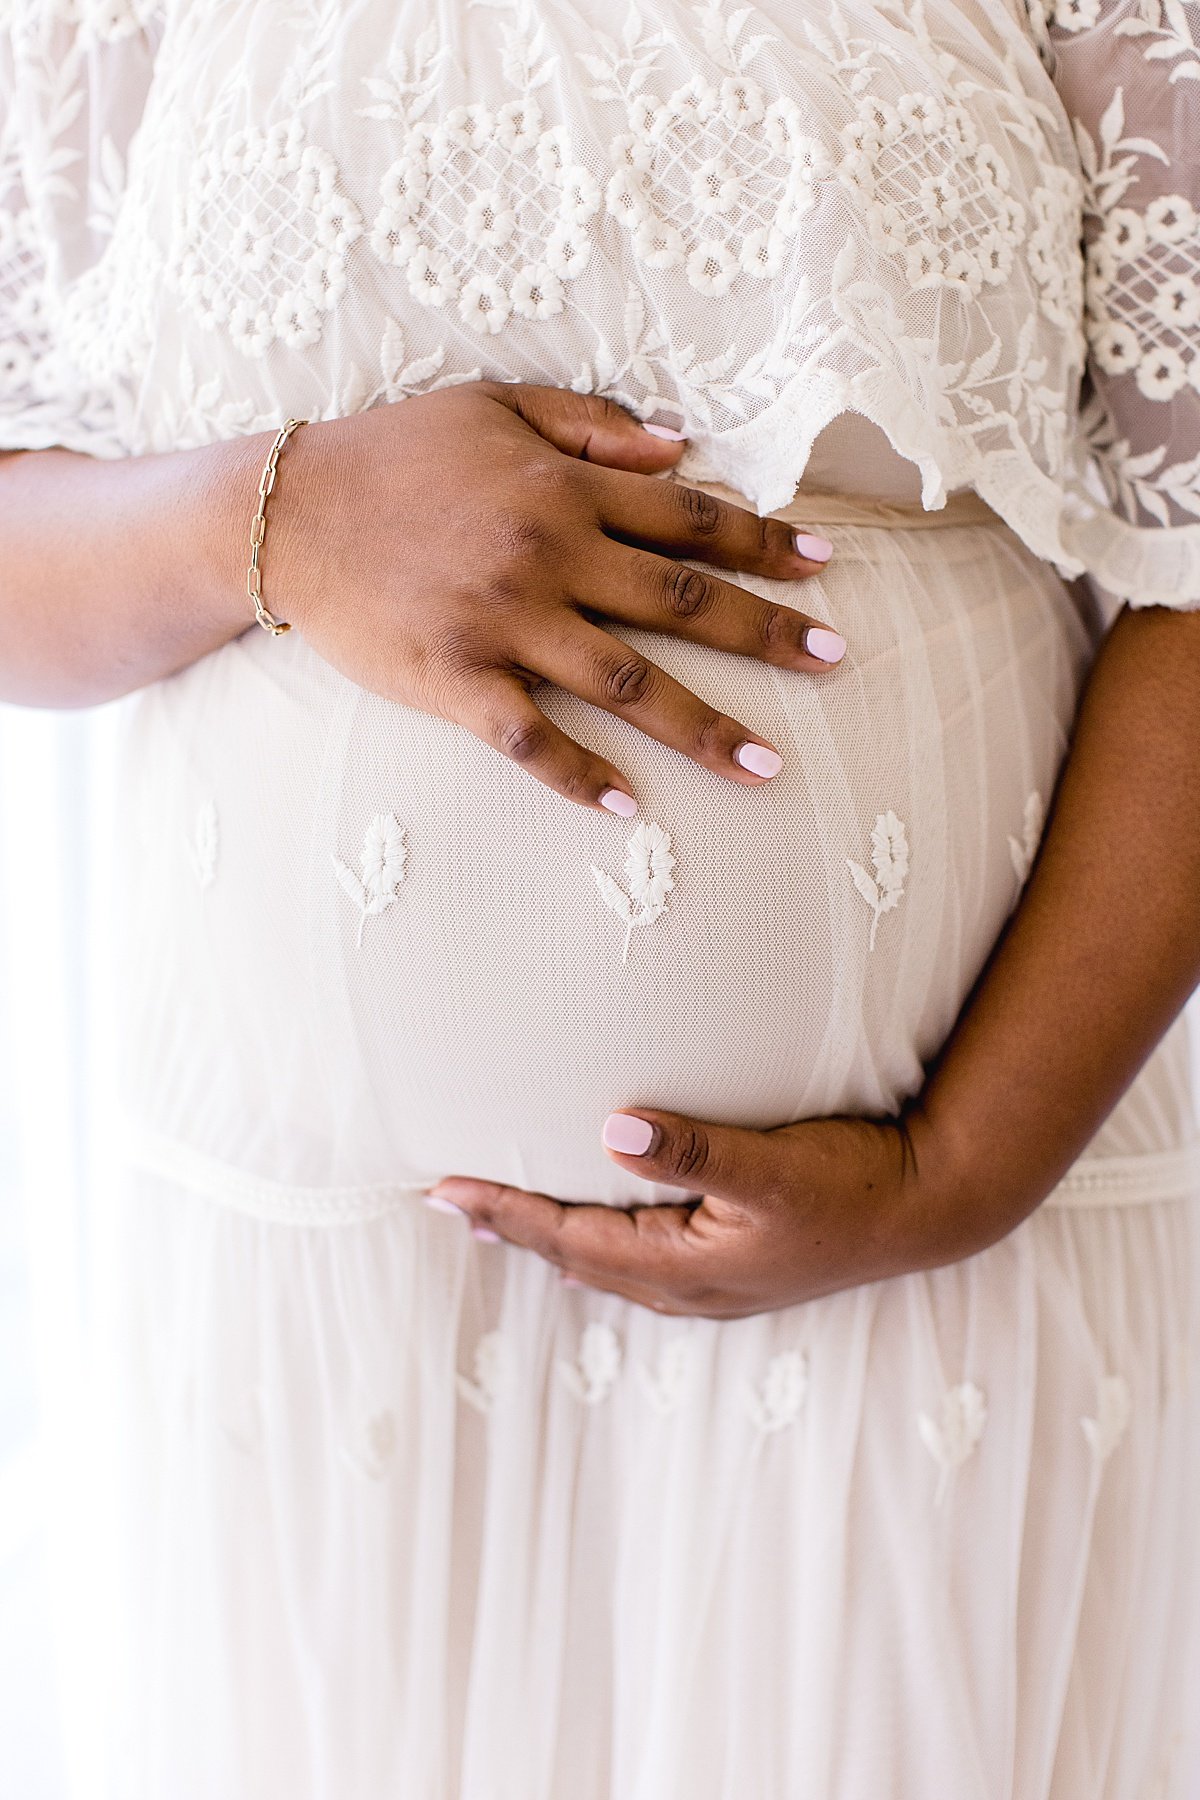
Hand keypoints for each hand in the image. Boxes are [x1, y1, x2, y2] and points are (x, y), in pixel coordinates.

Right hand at [210, 383, 843, 810]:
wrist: (287, 515)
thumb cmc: (392, 454)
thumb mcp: (495, 406)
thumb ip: (592, 425)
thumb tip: (681, 446)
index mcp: (566, 488)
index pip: (691, 519)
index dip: (766, 542)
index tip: (826, 567)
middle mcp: (549, 555)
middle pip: (684, 603)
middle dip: (769, 635)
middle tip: (837, 661)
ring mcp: (504, 623)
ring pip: (627, 683)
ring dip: (705, 728)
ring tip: (769, 767)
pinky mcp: (456, 681)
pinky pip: (530, 738)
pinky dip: (579, 774)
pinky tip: (628, 807)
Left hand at [429, 1105, 979, 1317]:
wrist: (932, 1208)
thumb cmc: (855, 1185)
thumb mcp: (771, 1164)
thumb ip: (692, 1149)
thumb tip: (611, 1126)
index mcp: (684, 1265)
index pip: (568, 1236)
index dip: (504, 1212)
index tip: (443, 1189)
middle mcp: (690, 1286)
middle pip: (576, 1256)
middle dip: (514, 1228)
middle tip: (453, 1202)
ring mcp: (715, 1283)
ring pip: (609, 1263)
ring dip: (554, 1239)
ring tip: (507, 1221)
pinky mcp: (738, 1266)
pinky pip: (643, 1262)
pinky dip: (602, 1245)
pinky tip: (600, 1240)